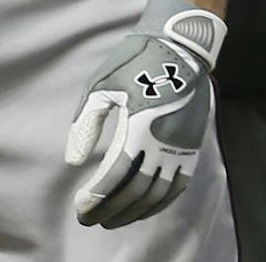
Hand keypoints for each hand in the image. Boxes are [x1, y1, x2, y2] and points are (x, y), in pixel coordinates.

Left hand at [65, 0, 225, 227]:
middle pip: (135, 191)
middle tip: (90, 220)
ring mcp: (181, 146)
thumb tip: (73, 161)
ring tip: (113, 220)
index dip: (96, 197)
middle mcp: (163, 141)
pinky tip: (144, 209)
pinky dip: (160, 203)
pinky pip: (178, 186)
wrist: (181, 45)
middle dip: (110, 210)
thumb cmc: (137, 60)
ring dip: (134, 212)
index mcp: (139, 125)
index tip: (80, 208)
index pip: (115, 175)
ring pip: (158, 193)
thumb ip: (86, 124)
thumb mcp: (103, 84)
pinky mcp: (192, 145)